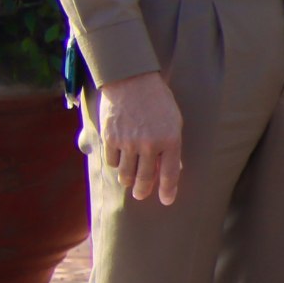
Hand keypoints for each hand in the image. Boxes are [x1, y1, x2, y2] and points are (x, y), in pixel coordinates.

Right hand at [97, 71, 183, 204]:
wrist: (131, 81)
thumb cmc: (157, 101)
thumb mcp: (174, 121)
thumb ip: (171, 145)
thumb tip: (170, 167)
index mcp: (170, 139)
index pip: (170, 173)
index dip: (168, 190)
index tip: (166, 201)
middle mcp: (149, 144)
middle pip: (145, 178)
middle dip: (143, 190)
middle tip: (141, 195)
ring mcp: (128, 142)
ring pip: (126, 174)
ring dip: (128, 180)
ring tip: (130, 181)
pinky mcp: (110, 139)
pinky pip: (112, 162)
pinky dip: (115, 164)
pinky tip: (119, 160)